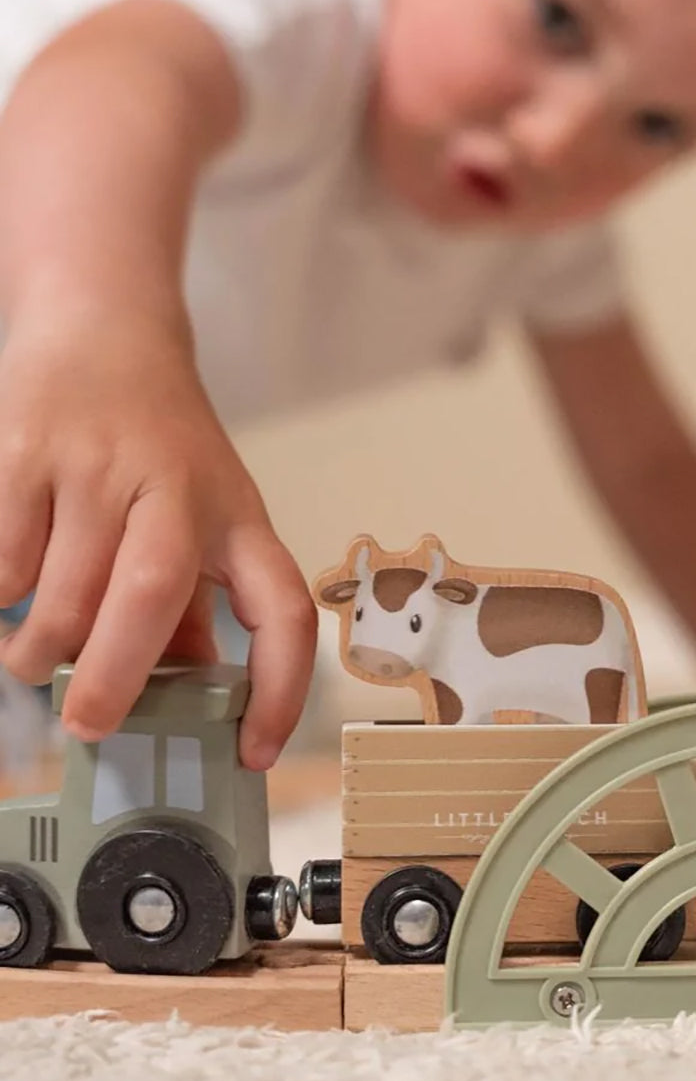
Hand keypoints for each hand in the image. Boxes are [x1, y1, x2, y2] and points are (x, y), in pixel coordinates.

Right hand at [0, 304, 315, 768]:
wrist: (105, 330)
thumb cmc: (163, 445)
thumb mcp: (207, 514)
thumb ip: (197, 599)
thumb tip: (191, 687)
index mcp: (237, 516)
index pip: (282, 608)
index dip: (280, 687)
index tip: (254, 750)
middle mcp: (176, 487)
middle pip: (153, 591)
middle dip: (118, 675)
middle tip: (90, 725)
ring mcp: (97, 463)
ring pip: (65, 584)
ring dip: (44, 647)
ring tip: (37, 663)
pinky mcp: (25, 448)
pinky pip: (3, 552)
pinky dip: (1, 594)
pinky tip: (10, 599)